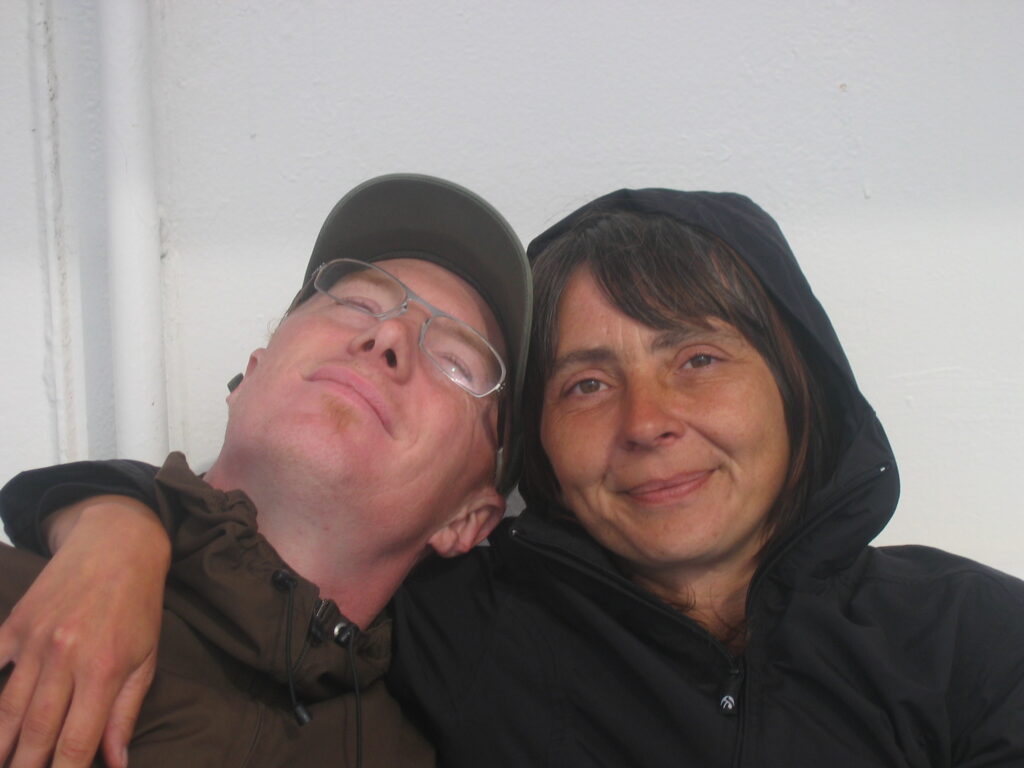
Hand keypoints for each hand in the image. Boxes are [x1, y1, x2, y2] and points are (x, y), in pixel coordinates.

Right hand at [0, 497, 169, 767]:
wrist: (119, 544)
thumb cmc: (139, 605)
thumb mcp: (146, 658)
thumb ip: (126, 713)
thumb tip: (116, 763)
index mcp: (104, 671)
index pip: (76, 741)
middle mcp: (66, 659)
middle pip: (34, 731)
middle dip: (23, 766)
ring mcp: (35, 641)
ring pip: (5, 707)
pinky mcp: (15, 624)